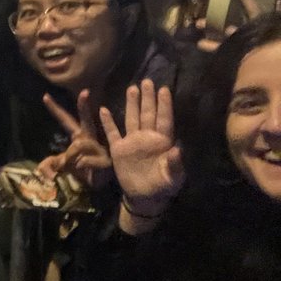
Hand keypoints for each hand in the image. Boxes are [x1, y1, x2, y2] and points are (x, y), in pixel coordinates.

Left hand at [36, 90, 112, 187]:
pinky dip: (81, 167)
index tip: (44, 96)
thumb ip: (51, 163)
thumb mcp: (63, 165)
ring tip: (74, 168)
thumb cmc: (81, 171)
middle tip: (85, 92)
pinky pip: (84, 161)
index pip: (65, 120)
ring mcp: (99, 148)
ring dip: (70, 159)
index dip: (55, 109)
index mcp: (78, 136)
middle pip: (86, 120)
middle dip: (85, 106)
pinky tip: (87, 170)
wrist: (97, 187)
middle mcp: (89, 138)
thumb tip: (41, 167)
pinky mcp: (105, 160)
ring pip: (78, 146)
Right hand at [99, 81, 183, 221]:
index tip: (164, 89)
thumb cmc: (163, 187)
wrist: (145, 198)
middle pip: (147, 114)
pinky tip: (103, 109)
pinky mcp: (118, 150)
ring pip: (132, 119)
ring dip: (132, 104)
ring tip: (131, 88)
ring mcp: (132, 142)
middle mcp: (147, 138)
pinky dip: (108, 122)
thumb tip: (177, 149)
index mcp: (162, 142)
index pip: (163, 119)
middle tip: (147, 81)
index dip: (164, 105)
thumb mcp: (173, 178)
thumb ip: (175, 164)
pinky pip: (112, 133)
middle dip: (148, 98)